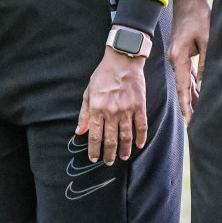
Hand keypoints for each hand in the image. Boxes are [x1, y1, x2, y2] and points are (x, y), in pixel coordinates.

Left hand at [77, 44, 148, 164]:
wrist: (122, 60)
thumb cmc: (103, 75)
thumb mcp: (89, 92)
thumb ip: (84, 113)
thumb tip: (80, 131)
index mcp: (97, 109)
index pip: (95, 135)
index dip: (94, 149)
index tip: (94, 158)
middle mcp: (112, 112)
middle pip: (111, 139)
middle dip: (109, 153)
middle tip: (109, 162)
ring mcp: (127, 110)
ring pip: (126, 136)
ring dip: (124, 149)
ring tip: (123, 157)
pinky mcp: (139, 106)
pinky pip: (141, 126)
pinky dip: (141, 137)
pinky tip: (139, 145)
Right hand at [168, 0, 211, 121]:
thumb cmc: (199, 16)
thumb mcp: (208, 39)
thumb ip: (207, 62)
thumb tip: (207, 84)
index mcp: (178, 57)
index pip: (183, 88)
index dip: (187, 107)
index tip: (190, 123)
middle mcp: (175, 60)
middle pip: (183, 89)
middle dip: (190, 107)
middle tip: (198, 126)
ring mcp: (178, 57)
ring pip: (185, 83)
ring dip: (193, 97)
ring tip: (201, 115)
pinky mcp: (182, 53)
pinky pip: (187, 74)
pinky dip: (193, 86)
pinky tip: (200, 95)